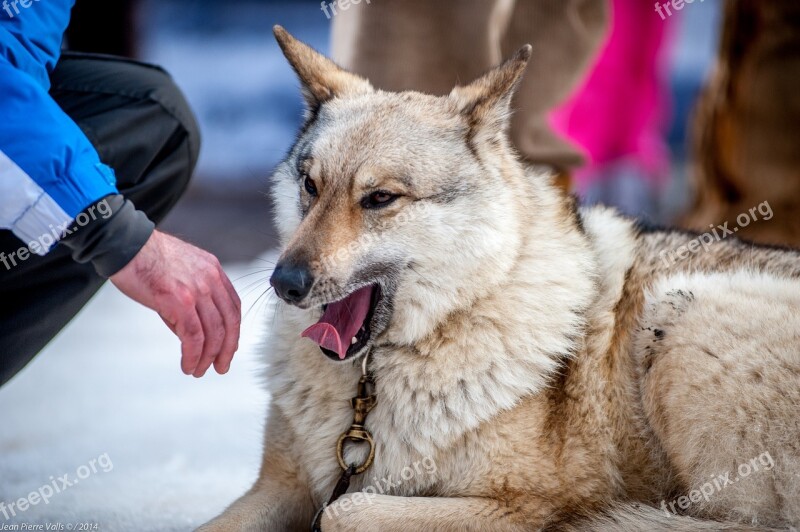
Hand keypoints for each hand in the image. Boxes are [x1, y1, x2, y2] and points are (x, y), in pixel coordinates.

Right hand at [110, 230, 240, 376]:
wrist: (125, 244)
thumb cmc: (145, 258)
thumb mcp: (179, 274)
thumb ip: (191, 299)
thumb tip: (192, 333)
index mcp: (213, 271)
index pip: (233, 307)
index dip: (233, 331)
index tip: (228, 347)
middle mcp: (210, 280)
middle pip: (229, 322)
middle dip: (227, 349)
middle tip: (221, 367)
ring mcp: (197, 290)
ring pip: (213, 333)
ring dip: (208, 357)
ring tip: (199, 370)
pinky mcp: (179, 301)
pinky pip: (193, 336)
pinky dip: (193, 355)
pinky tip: (188, 364)